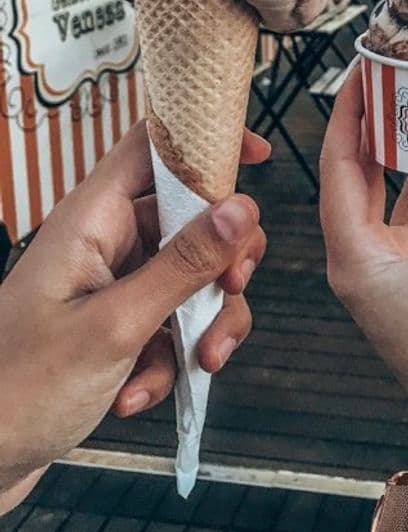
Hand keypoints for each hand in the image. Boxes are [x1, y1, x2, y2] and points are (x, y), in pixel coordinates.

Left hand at [0, 122, 267, 511]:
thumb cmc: (18, 390)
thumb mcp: (116, 325)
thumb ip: (183, 264)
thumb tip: (241, 208)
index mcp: (93, 218)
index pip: (155, 144)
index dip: (207, 139)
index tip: (259, 156)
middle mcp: (107, 242)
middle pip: (194, 216)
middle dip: (226, 260)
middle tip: (232, 288)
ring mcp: (116, 284)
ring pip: (195, 277)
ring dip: (205, 323)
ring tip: (197, 362)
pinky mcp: (122, 324)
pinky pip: (175, 324)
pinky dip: (172, 359)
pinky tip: (139, 393)